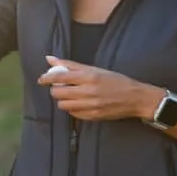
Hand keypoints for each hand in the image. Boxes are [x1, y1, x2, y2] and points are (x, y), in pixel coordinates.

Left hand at [37, 56, 154, 120]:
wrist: (135, 98)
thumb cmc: (115, 80)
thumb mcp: (95, 69)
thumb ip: (71, 65)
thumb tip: (49, 59)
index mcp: (89, 76)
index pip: (60, 77)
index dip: (47, 78)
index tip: (42, 79)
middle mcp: (88, 91)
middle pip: (58, 93)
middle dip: (56, 89)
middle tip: (61, 87)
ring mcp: (90, 105)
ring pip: (63, 105)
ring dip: (63, 100)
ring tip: (70, 95)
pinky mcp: (93, 116)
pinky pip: (73, 114)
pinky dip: (72, 108)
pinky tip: (79, 103)